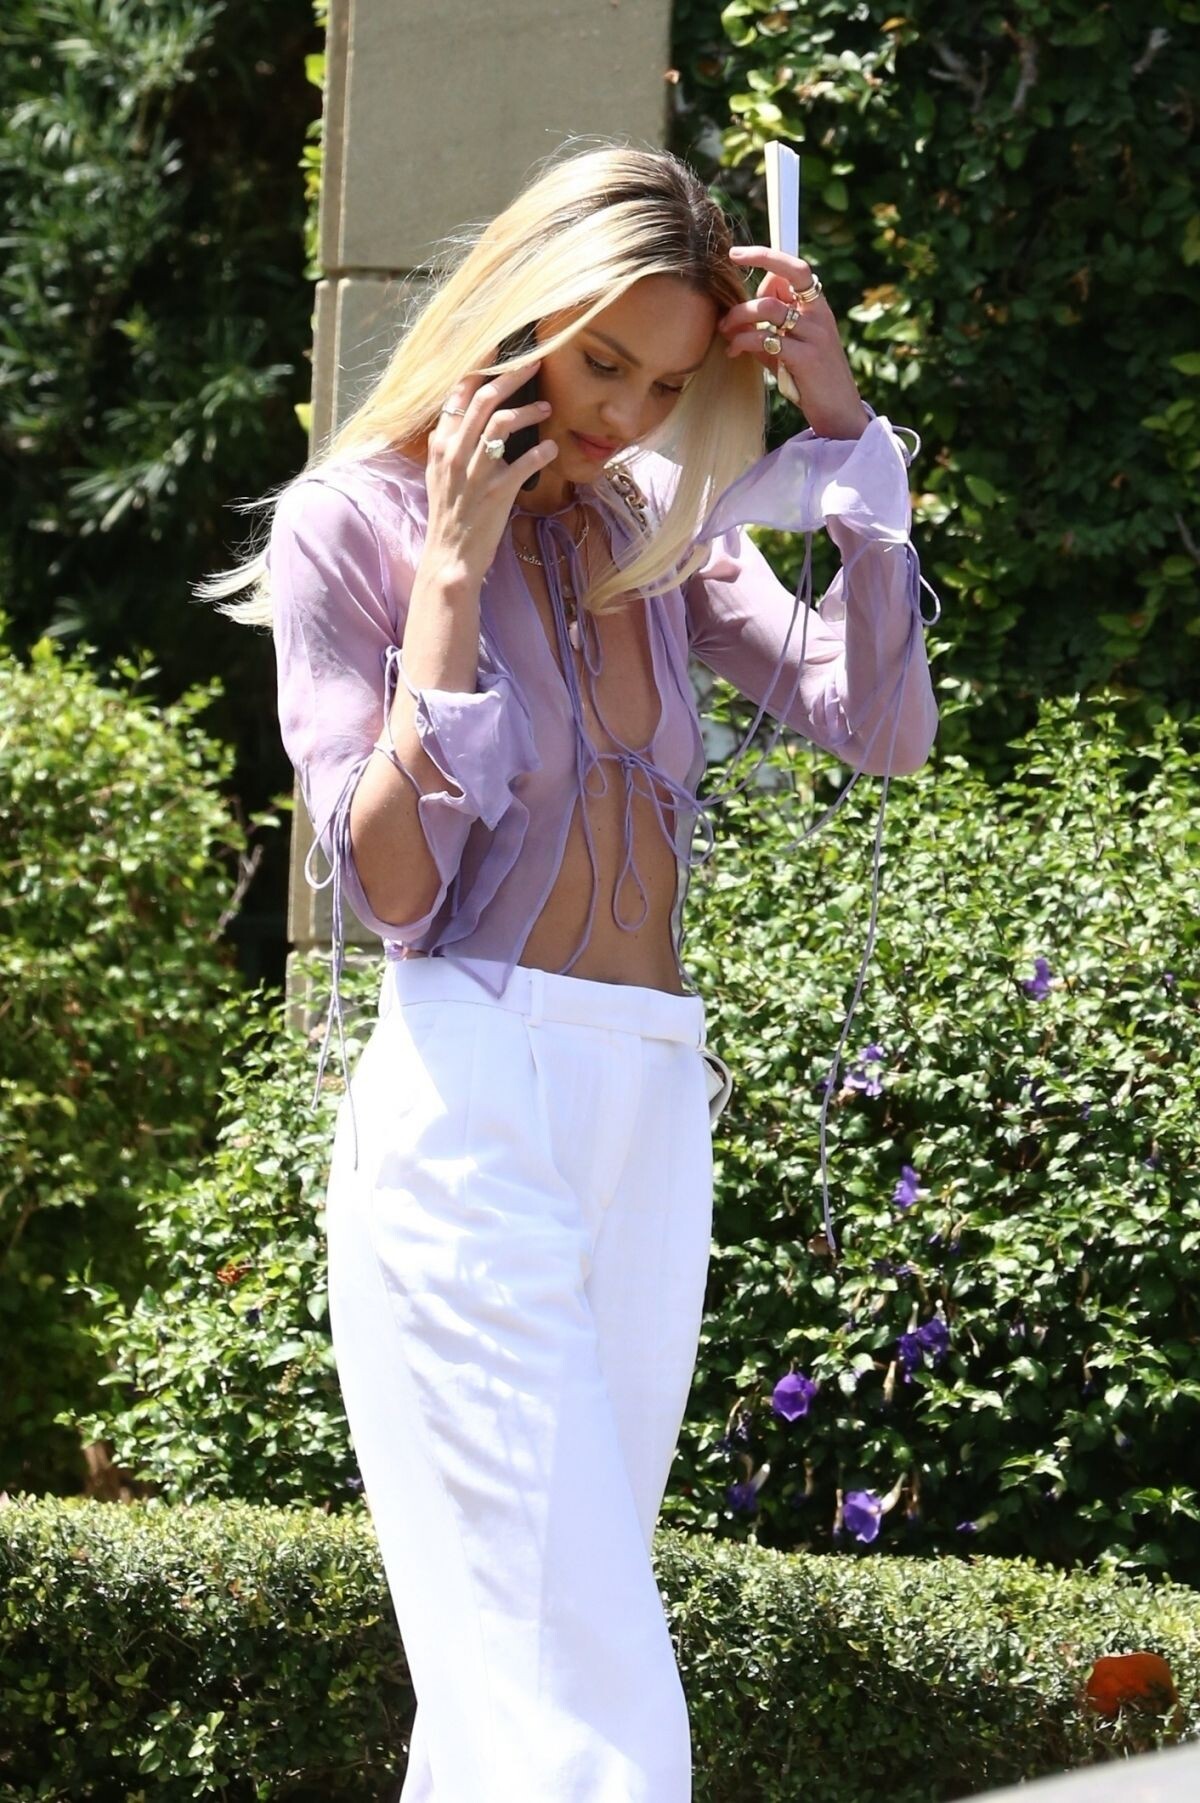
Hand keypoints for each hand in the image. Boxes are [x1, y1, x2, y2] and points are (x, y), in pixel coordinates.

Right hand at [423, 358, 557, 584]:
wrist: (449, 557)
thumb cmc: (451, 516)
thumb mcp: (441, 475)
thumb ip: (452, 446)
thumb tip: (473, 421)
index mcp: (440, 444)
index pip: (458, 393)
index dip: (480, 367)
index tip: (499, 349)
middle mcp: (454, 453)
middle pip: (485, 399)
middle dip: (512, 376)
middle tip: (535, 364)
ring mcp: (475, 472)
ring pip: (503, 424)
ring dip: (529, 410)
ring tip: (547, 407)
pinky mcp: (496, 493)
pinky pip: (524, 463)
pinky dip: (542, 451)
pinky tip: (552, 447)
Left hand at [721, 246, 866, 440]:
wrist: (839, 413)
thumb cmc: (810, 382)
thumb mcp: (789, 349)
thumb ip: (769, 330)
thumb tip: (738, 316)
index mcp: (818, 307)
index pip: (794, 268)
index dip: (764, 256)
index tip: (735, 254)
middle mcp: (820, 314)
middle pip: (783, 278)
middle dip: (749, 284)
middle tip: (724, 313)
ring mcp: (815, 335)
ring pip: (768, 308)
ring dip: (740, 318)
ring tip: (726, 333)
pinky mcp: (807, 358)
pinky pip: (767, 338)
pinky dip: (743, 342)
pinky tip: (734, 351)